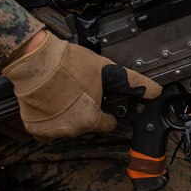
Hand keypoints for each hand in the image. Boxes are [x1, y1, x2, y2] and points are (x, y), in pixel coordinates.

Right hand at [2, 31, 160, 140]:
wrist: (35, 60)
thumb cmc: (69, 64)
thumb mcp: (106, 70)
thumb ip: (131, 83)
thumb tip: (155, 91)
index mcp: (91, 119)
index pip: (108, 124)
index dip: (106, 110)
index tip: (100, 100)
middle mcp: (72, 130)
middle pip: (87, 124)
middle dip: (86, 110)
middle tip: (79, 91)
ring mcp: (52, 131)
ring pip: (67, 126)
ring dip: (67, 114)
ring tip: (64, 93)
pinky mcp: (35, 128)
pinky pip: (47, 129)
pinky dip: (50, 119)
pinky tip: (51, 101)